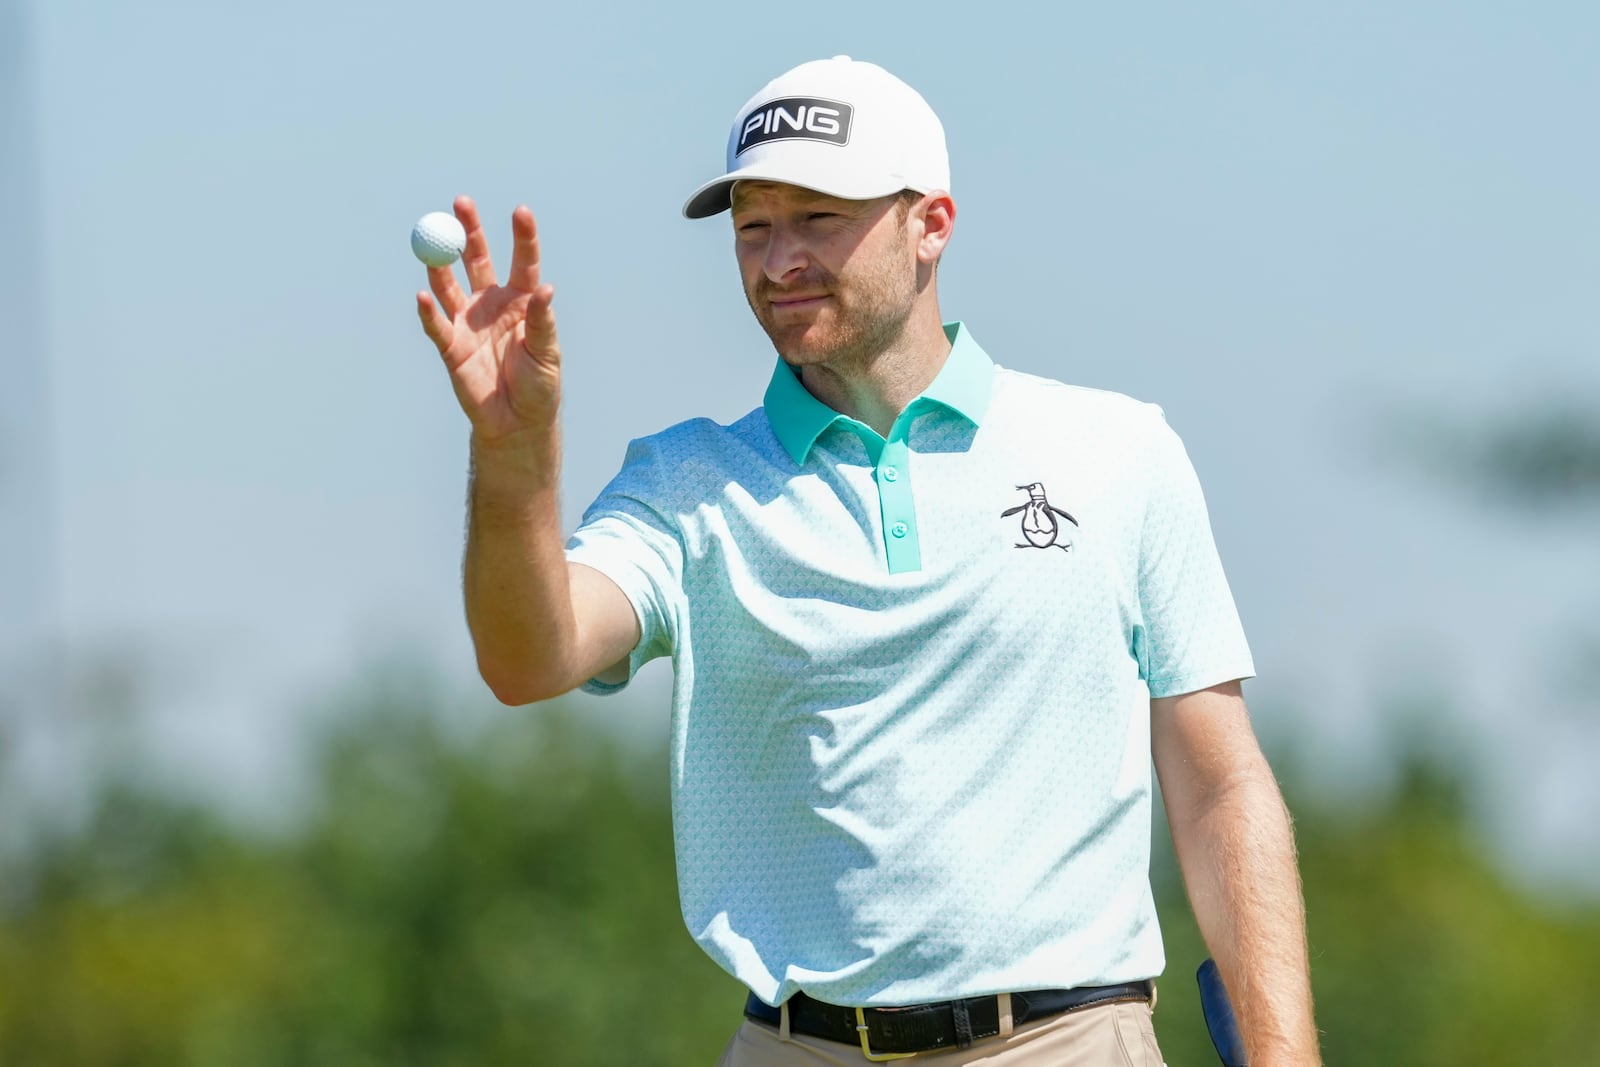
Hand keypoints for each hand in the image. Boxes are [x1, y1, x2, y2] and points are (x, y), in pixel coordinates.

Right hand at [416, 196, 561, 443]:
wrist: (517, 423)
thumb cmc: (539, 386)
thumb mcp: (547, 353)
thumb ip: (542, 321)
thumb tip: (546, 288)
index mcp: (521, 301)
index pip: (523, 262)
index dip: (522, 236)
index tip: (521, 211)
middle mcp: (491, 304)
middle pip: (477, 259)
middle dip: (468, 232)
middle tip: (461, 203)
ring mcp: (468, 322)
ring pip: (450, 285)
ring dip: (441, 265)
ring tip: (437, 247)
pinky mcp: (450, 346)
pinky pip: (435, 324)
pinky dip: (427, 310)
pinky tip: (423, 295)